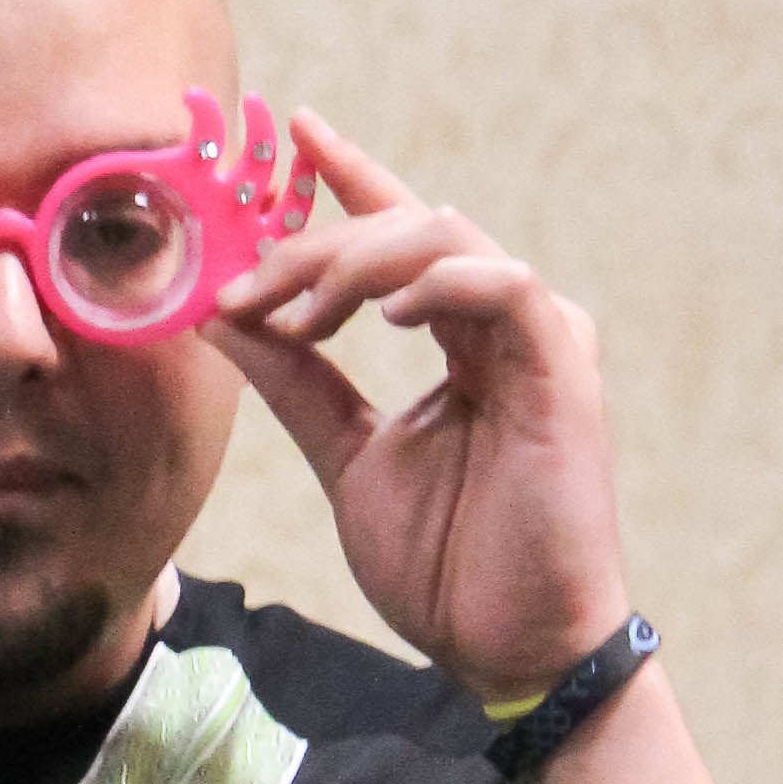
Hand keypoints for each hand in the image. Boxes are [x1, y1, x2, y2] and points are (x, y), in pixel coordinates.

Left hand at [204, 112, 633, 704]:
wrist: (507, 647)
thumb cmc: (447, 566)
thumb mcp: (346, 457)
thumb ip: (295, 382)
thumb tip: (219, 315)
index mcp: (459, 338)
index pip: (402, 232)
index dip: (351, 175)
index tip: (292, 135)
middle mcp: (503, 323)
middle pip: (408, 225)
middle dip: (314, 245)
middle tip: (246, 287)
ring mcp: (538, 339)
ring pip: (446, 237)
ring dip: (357, 260)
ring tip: (300, 311)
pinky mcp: (563, 368)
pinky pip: (503, 285)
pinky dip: (439, 283)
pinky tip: (387, 314)